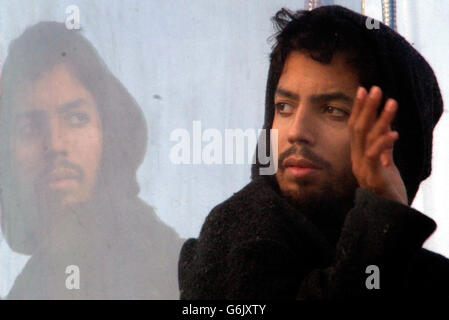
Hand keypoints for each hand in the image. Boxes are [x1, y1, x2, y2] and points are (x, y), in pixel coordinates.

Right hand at [348, 86, 407, 205]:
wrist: (389, 216)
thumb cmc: (388, 190)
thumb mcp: (386, 164)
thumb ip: (384, 147)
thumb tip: (388, 128)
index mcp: (358, 156)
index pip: (355, 128)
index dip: (358, 109)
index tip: (363, 90)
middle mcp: (357, 160)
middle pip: (358, 130)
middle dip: (366, 108)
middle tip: (375, 88)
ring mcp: (364, 169)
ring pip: (368, 140)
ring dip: (380, 120)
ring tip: (392, 102)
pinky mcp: (374, 178)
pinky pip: (375, 158)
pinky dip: (384, 144)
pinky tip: (394, 132)